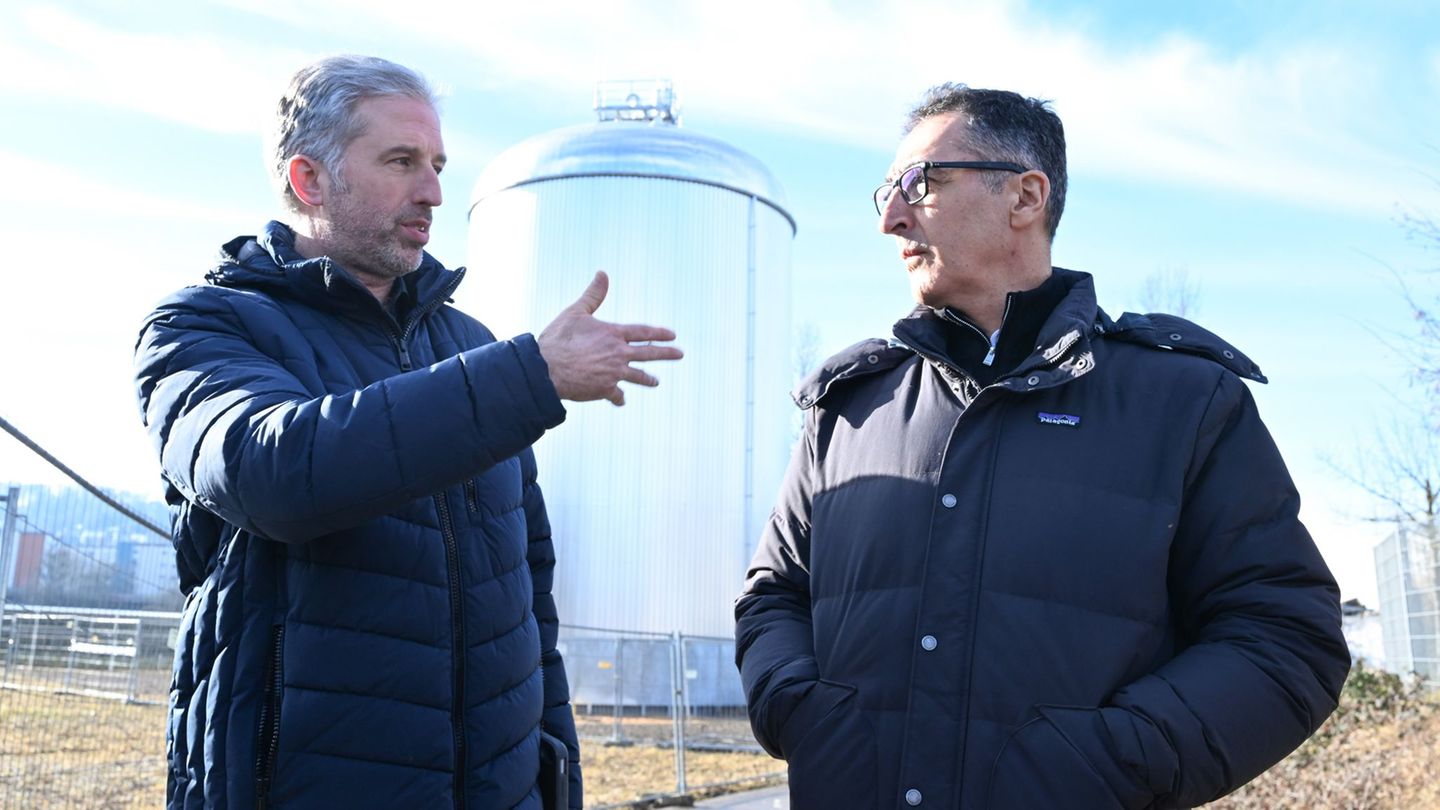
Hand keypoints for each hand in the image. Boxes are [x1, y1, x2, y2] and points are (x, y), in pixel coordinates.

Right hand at [537, 271, 683, 405]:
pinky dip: (619, 398)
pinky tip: (620, 401)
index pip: (643, 332)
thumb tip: (602, 273)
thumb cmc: (558, 339)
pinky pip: (617, 395)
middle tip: (680, 354)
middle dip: (667, 353)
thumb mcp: (576, 312)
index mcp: (613, 333)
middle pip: (649, 353)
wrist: (547, 369)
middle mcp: (618, 353)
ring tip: (656, 382)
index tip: (672, 335)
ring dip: (648, 379)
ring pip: (638, 376)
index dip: (659, 333)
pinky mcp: (605, 389)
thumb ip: (593, 295)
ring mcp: (614, 373)